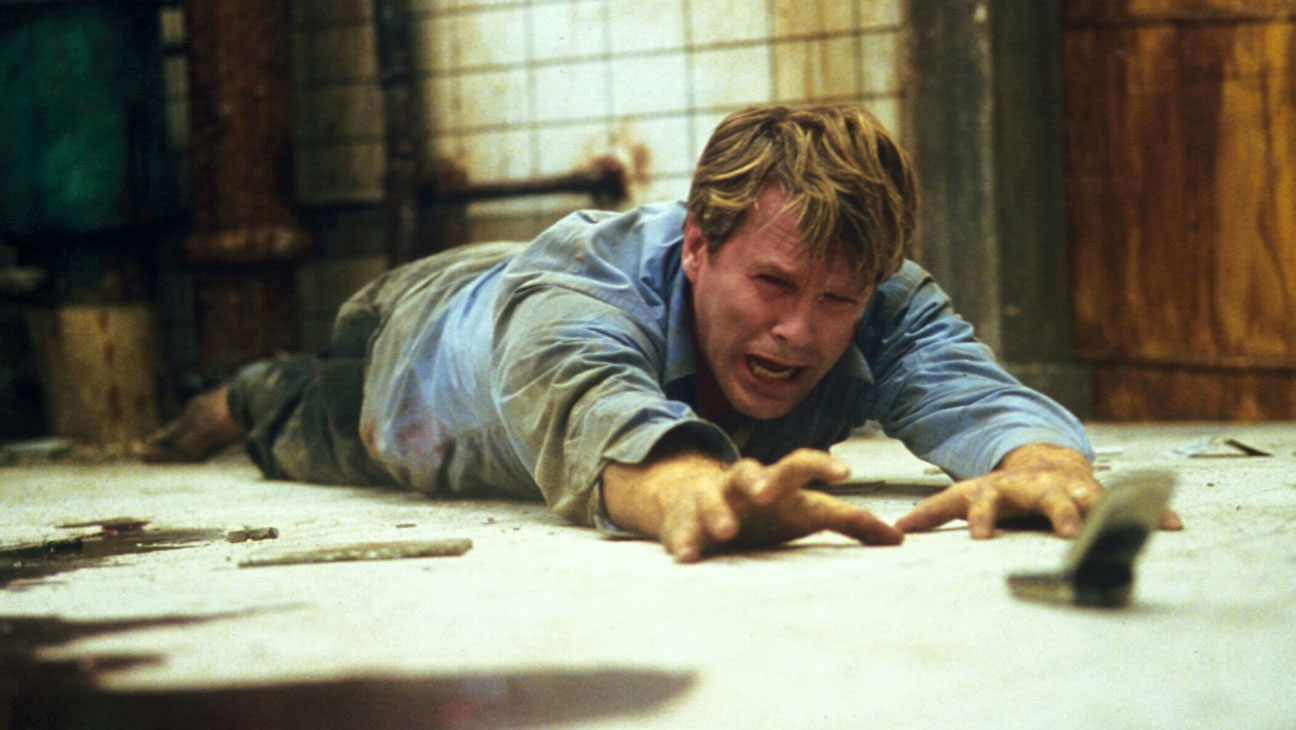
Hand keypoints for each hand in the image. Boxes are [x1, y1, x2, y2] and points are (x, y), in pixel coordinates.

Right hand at [604, 447, 902, 562]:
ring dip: (718, 511)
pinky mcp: (683, 524)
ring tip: (725, 529)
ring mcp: (709, 502)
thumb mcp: (804, 511)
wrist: (693, 498)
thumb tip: (899, 538)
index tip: (846, 472)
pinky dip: (684, 542)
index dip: (821, 466)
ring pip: (710, 497)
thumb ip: (848, 521)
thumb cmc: (765, 509)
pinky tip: (687, 556)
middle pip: (747, 471)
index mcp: (775, 482)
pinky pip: (680, 531)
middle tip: (768, 491)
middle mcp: (741, 487)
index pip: (799, 464)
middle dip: (758, 480)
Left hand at [894, 443, 1183, 538]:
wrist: (1044, 462)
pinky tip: (1173, 524)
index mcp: (999, 489)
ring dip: (1105, 511)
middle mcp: (1037, 487)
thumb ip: (935, 512)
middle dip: (1059, 513)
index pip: (986, 501)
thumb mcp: (967, 494)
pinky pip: (1126, 502)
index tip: (980, 539)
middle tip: (1069, 532)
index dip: (983, 518)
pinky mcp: (1100, 492)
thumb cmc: (1002, 489)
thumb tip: (896, 529)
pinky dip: (1150, 512)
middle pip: (1046, 499)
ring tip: (1125, 523)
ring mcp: (1071, 488)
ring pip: (1089, 498)